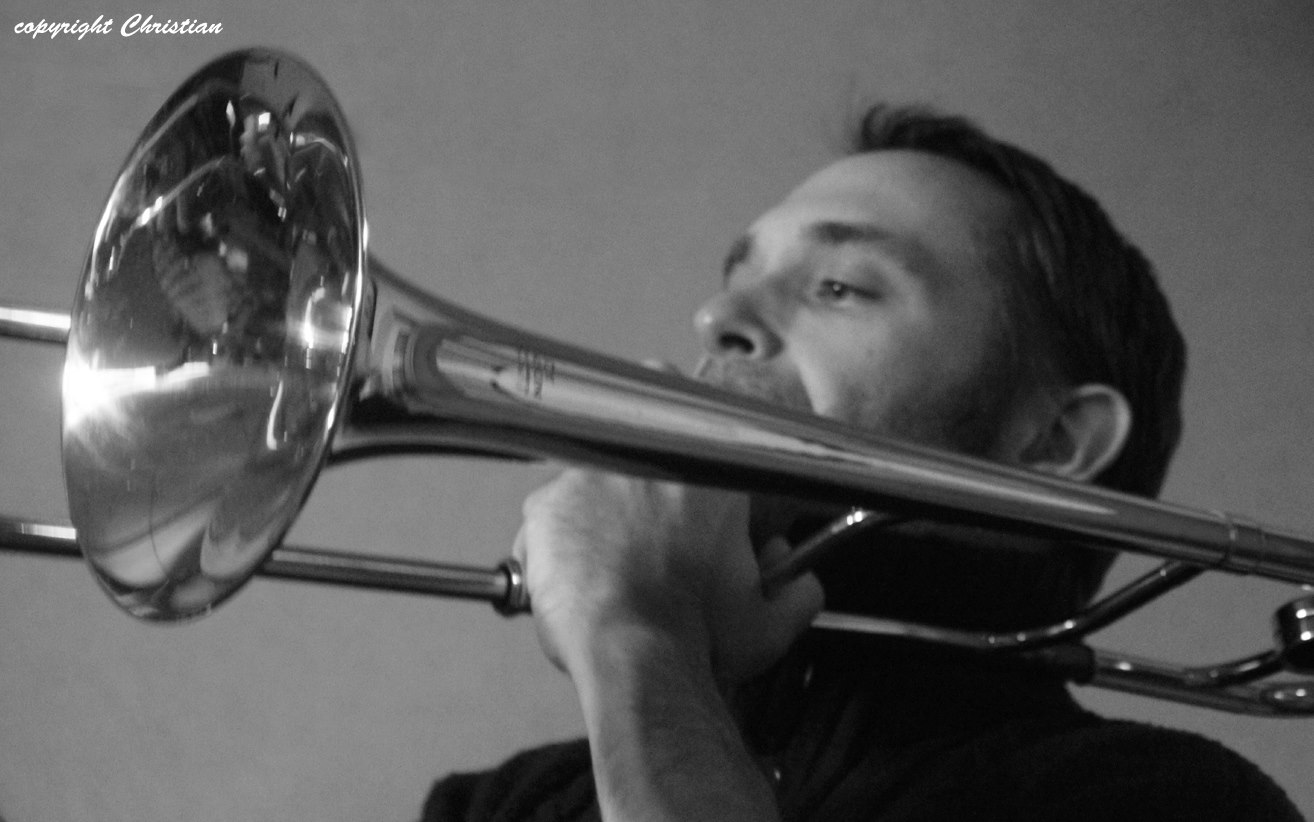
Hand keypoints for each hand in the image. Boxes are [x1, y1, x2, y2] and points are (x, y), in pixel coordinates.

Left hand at [513, 469, 822, 684]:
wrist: (636, 657)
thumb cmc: (699, 636)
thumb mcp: (768, 623)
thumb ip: (797, 594)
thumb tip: (801, 580)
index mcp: (710, 475)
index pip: (706, 452)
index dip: (694, 484)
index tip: (689, 516)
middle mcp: (648, 459)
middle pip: (643, 463)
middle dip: (644, 498)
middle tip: (646, 544)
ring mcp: (590, 476)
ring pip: (593, 490)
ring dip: (600, 522)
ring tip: (609, 572)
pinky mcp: (547, 504)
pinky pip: (548, 520)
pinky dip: (556, 548)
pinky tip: (573, 582)